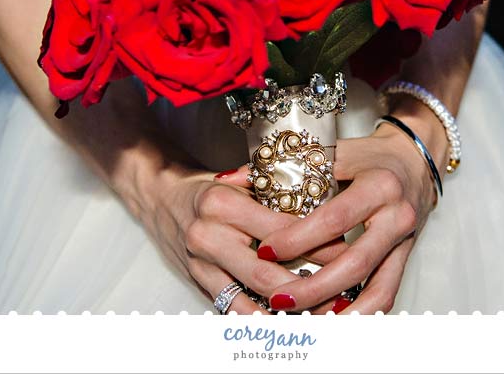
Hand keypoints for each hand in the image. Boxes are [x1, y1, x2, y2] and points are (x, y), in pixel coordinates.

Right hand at [141, 163, 345, 313]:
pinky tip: (286, 321)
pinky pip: (233, 307)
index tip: (344, 254)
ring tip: (321, 314)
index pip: (281, 230)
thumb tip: (323, 216)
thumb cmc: (206, 189)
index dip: (316, 245)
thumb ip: (275, 196)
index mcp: (223, 204)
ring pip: (252, 295)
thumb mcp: (239, 181)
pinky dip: (261, 317)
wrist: (160, 198)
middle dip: (308, 285)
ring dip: (288, 309)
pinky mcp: (198, 281)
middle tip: (340, 291)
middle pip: (267, 272)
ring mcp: (201, 263)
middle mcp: (208, 236)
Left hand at [252, 111, 444, 313]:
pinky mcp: (405, 258)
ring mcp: (404, 242)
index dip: (298, 238)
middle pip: (355, 262)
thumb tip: (227, 178)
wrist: (414, 159)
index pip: (334, 218)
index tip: (265, 249)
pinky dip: (360, 313)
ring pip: (375, 288)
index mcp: (378, 186)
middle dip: (314, 286)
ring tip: (302, 318)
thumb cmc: (367, 155)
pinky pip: (386, 294)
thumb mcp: (330, 151)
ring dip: (338, 308)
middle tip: (278, 296)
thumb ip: (279, 167)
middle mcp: (397, 216)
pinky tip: (331, 319)